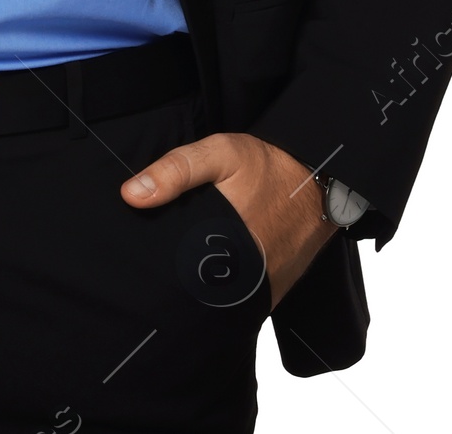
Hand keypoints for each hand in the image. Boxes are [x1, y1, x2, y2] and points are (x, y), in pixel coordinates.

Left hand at [121, 131, 338, 308]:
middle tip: (154, 255)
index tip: (137, 250)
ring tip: (179, 261)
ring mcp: (259, 290)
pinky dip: (220, 285)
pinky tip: (207, 267)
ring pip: (213, 296)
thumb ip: (176, 170)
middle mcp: (242, 275)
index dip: (152, 260)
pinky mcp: (271, 294)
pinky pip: (236, 297)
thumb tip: (131, 194)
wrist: (320, 180)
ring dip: (196, 282)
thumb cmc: (268, 166)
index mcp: (223, 242)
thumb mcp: (220, 153)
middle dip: (172, 274)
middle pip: (191, 285)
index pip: (174, 268)